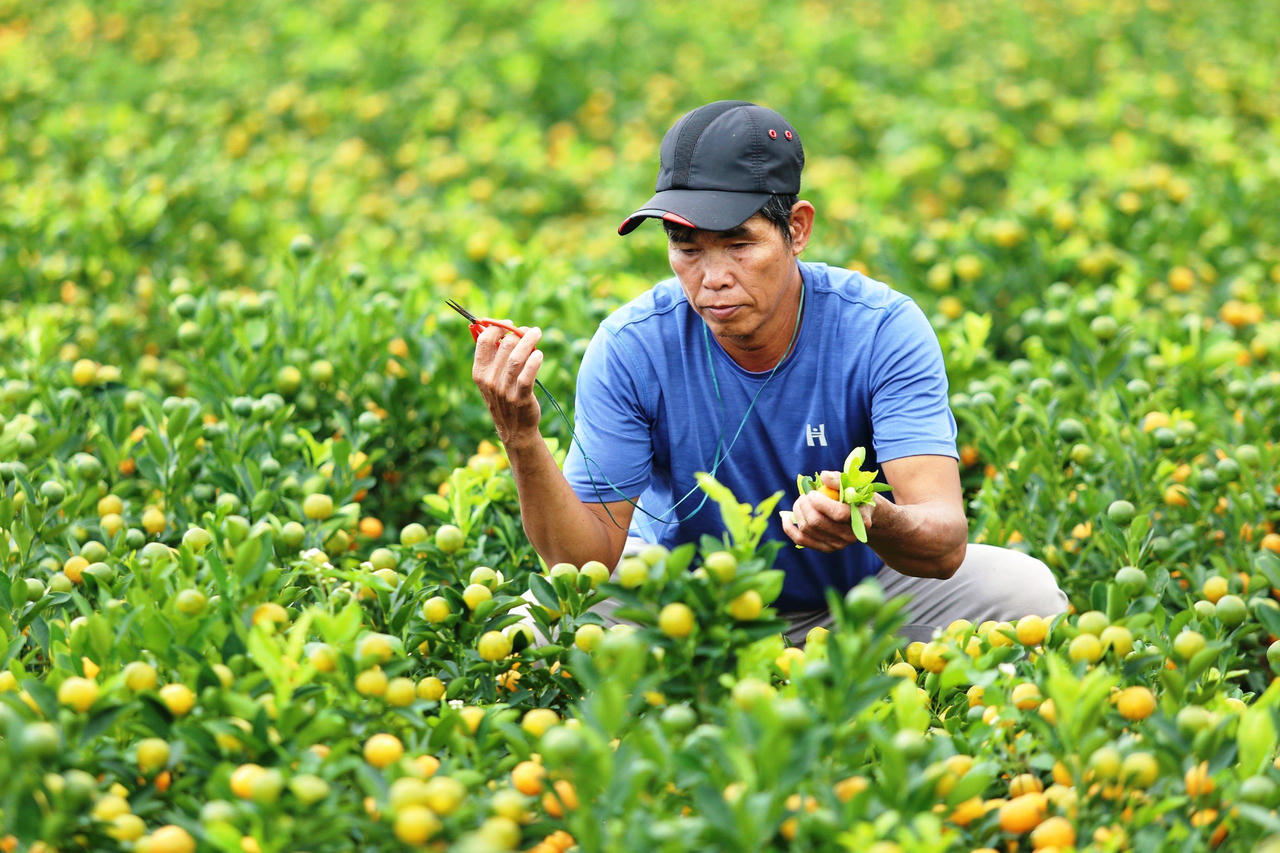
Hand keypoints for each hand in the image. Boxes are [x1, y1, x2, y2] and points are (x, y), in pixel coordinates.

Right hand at [471, 320, 543, 446]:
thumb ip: (494, 356)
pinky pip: (528, 374)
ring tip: (537, 333)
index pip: (483, 340)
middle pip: (504, 344)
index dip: (497, 327)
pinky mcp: (521, 397)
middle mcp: (489, 380)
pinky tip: (539, 354)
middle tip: (529, 331)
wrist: (514, 429)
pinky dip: (535, 360)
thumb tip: (503, 329)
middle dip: (519, 333)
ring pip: (517, 356)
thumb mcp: (491, 379)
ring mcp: (505, 389)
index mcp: (479, 372)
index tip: (510, 325)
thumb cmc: (504, 398)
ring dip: (529, 340)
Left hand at [782, 470, 877, 551]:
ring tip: (800, 501)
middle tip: (805, 495)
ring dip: (797, 512)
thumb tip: (823, 476)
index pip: (838, 514)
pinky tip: (786, 517)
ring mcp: (838, 545)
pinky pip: (802, 541)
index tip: (812, 492)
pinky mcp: (826, 548)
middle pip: (818, 522)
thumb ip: (838, 479)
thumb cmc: (856, 495)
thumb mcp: (853, 484)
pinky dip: (790, 528)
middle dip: (804, 505)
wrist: (864, 515)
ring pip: (807, 530)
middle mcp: (850, 536)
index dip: (820, 502)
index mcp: (860, 519)